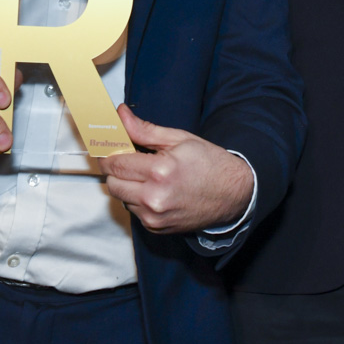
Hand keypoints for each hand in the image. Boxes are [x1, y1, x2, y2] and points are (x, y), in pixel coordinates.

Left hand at [99, 104, 253, 233]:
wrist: (234, 194)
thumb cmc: (210, 163)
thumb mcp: (179, 139)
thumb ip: (144, 130)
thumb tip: (120, 115)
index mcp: (160, 172)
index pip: (114, 163)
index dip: (109, 152)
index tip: (111, 146)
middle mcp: (154, 198)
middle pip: (112, 183)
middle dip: (116, 169)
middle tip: (129, 158)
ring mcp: (155, 217)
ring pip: (121, 198)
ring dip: (127, 185)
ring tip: (147, 174)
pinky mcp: (157, 228)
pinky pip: (133, 211)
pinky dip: (137, 199)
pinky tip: (154, 189)